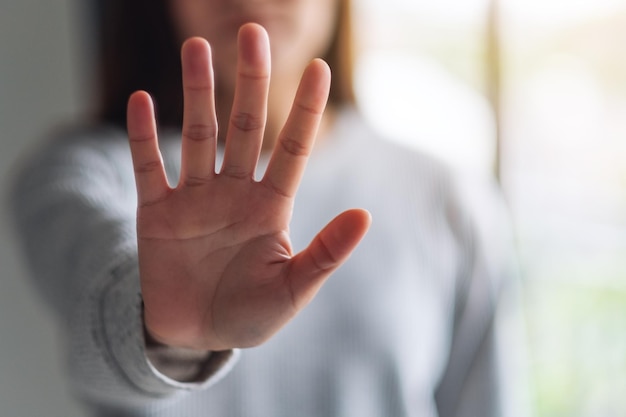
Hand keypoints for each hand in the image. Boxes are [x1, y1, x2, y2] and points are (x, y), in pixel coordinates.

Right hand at [126, 23, 370, 350]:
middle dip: (249, 83)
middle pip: (244, 127)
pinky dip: (143, 136)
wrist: (195, 336)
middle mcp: (233, 192)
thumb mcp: (293, 290)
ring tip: (196, 48)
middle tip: (253, 34)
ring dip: (196, 93)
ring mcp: (193, 198)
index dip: (304, 110)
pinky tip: (142, 100)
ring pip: (198, 135)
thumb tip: (364, 215)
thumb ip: (325, 254)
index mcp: (270, 207)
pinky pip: (148, 167)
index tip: (319, 68)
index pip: (292, 149)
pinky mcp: (155, 212)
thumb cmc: (249, 315)